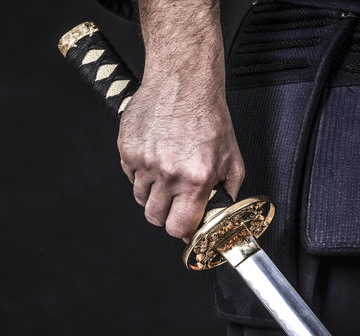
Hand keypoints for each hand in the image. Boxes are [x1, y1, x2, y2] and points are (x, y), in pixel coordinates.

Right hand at [118, 0, 244, 241]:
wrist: (184, 81)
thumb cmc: (209, 116)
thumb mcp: (232, 157)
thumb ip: (227, 191)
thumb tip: (219, 216)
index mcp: (195, 178)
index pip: (178, 227)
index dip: (182, 230)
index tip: (185, 225)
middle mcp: (168, 172)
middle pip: (155, 217)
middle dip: (166, 214)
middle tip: (175, 202)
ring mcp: (144, 161)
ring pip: (140, 198)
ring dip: (153, 193)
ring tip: (166, 174)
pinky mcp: (127, 149)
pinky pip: (130, 176)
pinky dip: (141, 173)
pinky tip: (155, 156)